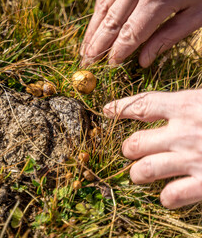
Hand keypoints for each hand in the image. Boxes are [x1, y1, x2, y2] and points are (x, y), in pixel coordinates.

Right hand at [80, 0, 201, 66]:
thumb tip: (143, 61)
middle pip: (112, 22)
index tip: (110, 65)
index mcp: (157, 1)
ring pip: (103, 9)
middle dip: (97, 45)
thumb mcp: (196, 14)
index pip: (130, 34)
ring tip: (84, 50)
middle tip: (87, 63)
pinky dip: (97, 14)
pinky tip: (94, 28)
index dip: (118, 51)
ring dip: (92, 32)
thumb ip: (169, 36)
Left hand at [103, 90, 201, 208]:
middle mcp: (184, 133)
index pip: (142, 105)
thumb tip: (174, 103)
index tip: (106, 110)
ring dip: (138, 173)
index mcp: (188, 106)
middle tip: (132, 150)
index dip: (121, 107)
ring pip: (144, 170)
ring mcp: (193, 160)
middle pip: (134, 143)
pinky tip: (170, 194)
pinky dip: (167, 197)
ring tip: (141, 173)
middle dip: (128, 149)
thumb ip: (191, 102)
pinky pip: (170, 196)